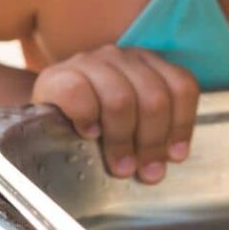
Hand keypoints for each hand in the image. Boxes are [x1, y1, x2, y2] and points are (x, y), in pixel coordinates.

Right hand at [31, 44, 199, 183]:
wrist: (46, 112)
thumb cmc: (96, 122)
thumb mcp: (132, 121)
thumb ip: (153, 132)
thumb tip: (168, 160)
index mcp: (148, 64)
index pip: (181, 86)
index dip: (183, 124)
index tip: (176, 155)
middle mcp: (123, 57)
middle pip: (154, 98)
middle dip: (153, 141)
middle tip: (147, 171)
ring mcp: (90, 62)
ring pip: (120, 99)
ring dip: (122, 140)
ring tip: (121, 166)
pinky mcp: (59, 75)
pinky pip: (79, 94)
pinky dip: (87, 118)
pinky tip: (89, 134)